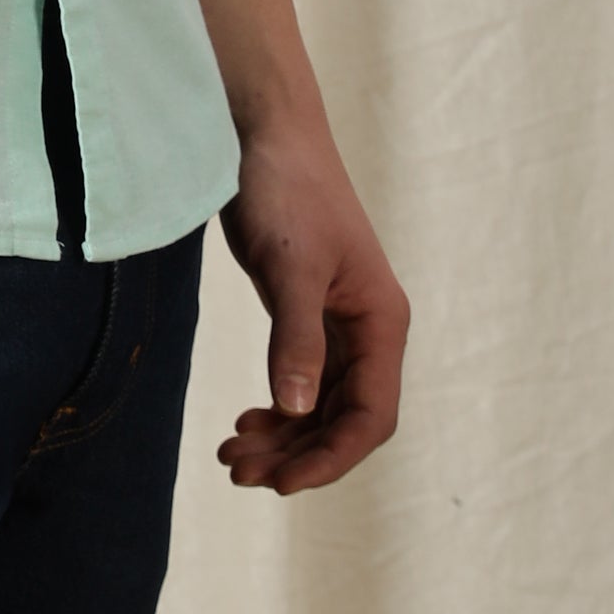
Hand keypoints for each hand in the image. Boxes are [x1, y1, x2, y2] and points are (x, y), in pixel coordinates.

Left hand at [215, 116, 408, 493]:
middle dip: (296, 453)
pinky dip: (277, 406)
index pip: (370, 416)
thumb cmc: (285, 187)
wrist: (263, 129)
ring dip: (282, 436)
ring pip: (319, 403)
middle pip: (343, 419)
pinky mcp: (308, 309)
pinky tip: (247, 420)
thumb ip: (295, 338)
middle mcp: (369, 329)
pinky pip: (303, 378)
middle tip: (237, 469)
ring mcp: (339, 320)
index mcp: (381, 321)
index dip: (330, 458)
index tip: (282, 483)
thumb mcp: (289, 266)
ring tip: (231, 455)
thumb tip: (296, 411)